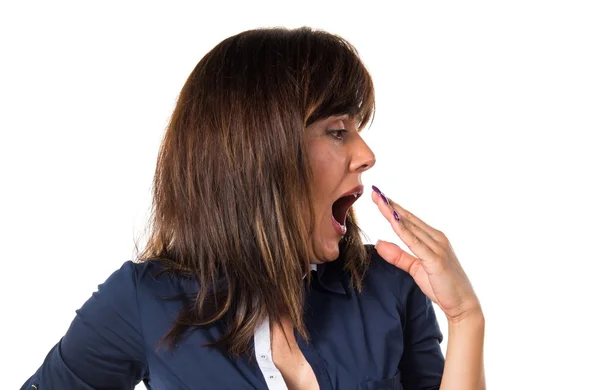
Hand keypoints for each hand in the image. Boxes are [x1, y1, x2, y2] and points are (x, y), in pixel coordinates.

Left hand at [371, 186, 481, 323]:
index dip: (393, 208)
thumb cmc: (442, 286)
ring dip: (394, 212)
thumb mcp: (415, 269)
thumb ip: (399, 256)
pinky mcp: (435, 259)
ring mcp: (437, 247)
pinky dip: (403, 230)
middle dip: (390, 204)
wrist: (463, 304)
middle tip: (375, 191)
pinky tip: (392, 221)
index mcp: (432, 238)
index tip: (378, 196)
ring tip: (380, 200)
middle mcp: (436, 238)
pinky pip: (415, 242)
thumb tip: (379, 242)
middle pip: (408, 218)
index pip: (408, 220)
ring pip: (410, 226)